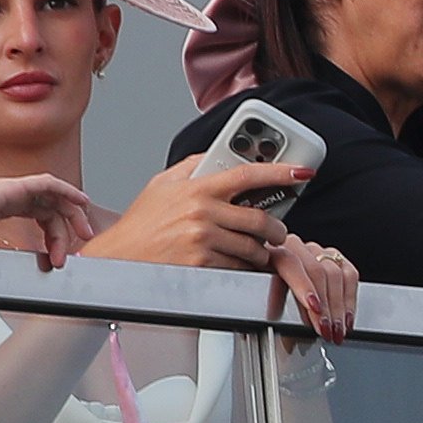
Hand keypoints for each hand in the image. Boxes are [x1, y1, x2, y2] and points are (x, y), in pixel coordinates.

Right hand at [0, 174, 96, 265]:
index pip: (36, 214)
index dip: (52, 232)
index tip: (58, 254)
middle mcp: (5, 194)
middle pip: (48, 207)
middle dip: (66, 228)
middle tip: (76, 250)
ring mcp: (8, 188)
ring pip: (52, 195)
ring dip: (71, 212)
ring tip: (84, 232)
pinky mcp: (10, 186)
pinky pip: (47, 182)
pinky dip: (66, 190)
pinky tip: (80, 202)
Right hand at [83, 160, 308, 270]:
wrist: (119, 260)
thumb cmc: (140, 225)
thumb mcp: (162, 185)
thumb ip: (193, 166)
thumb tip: (219, 155)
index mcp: (197, 188)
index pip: (248, 174)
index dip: (280, 172)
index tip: (302, 172)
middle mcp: (202, 213)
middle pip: (260, 219)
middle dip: (276, 228)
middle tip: (277, 231)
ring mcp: (203, 240)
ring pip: (253, 248)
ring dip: (261, 252)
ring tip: (255, 250)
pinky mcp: (202, 265)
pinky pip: (239, 267)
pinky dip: (244, 267)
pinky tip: (237, 263)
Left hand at [265, 236, 357, 342]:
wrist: (265, 278)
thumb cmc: (261, 291)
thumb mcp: (258, 299)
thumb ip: (268, 307)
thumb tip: (281, 327)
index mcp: (269, 252)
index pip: (290, 263)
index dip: (303, 285)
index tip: (314, 307)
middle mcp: (294, 246)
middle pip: (317, 271)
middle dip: (325, 306)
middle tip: (326, 330)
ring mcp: (315, 251)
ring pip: (336, 274)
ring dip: (339, 307)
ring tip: (337, 330)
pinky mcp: (333, 257)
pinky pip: (349, 274)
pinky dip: (350, 299)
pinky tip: (346, 318)